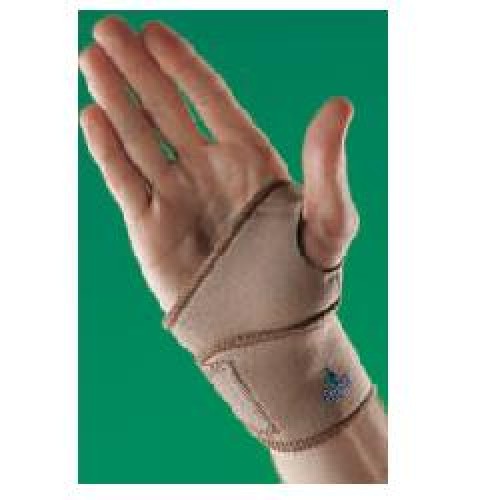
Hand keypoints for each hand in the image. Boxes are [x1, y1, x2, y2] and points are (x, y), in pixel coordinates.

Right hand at [79, 17, 358, 310]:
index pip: (210, 99)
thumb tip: (340, 104)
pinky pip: (125, 180)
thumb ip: (326, 164)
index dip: (182, 65)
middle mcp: (208, 171)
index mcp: (249, 160)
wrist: (267, 331)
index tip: (155, 32)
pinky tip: (92, 115)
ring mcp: (176, 197)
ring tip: (92, 58)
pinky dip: (108, 149)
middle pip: (167, 108)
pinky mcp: (150, 228)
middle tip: (109, 28)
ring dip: (115, 98)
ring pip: (139, 137)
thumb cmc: (306, 278)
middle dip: (138, 69)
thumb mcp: (330, 220)